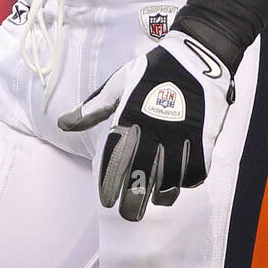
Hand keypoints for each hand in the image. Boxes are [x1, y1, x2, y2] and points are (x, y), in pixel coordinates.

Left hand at [58, 29, 234, 220]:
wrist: (199, 55)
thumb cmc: (154, 70)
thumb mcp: (119, 83)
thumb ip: (93, 108)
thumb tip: (62, 123)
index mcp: (130, 116)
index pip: (115, 159)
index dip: (109, 184)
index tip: (106, 200)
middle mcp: (154, 129)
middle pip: (141, 177)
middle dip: (133, 202)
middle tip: (128, 213)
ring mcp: (181, 135)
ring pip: (169, 180)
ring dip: (161, 195)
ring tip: (155, 200)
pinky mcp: (204, 138)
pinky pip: (195, 171)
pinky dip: (187, 181)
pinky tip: (180, 183)